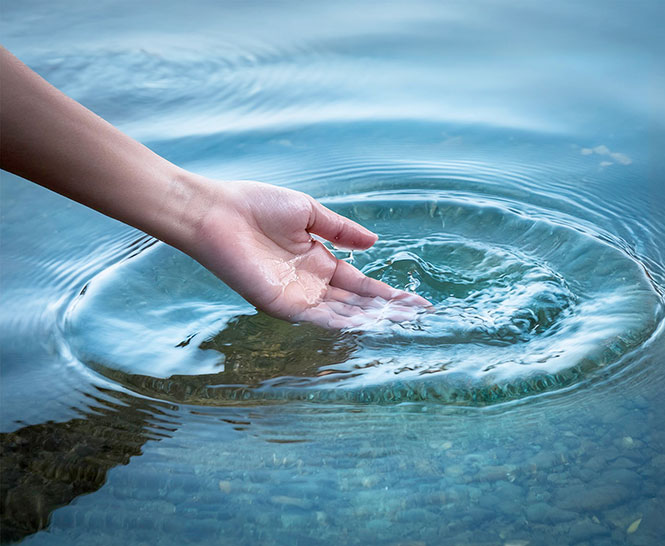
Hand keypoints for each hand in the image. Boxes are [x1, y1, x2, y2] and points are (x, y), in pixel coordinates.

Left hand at [187, 179, 429, 327]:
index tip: (415, 302)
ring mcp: (297, 296)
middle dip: (386, 311)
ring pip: (342, 315)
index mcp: (319, 261)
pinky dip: (341, 323)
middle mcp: (311, 284)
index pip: (360, 284)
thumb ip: (341, 230)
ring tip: (401, 323)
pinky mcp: (280, 304)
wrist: (216, 212)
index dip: (387, 294)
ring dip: (370, 320)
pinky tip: (367, 325)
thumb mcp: (308, 212)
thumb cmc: (256, 205)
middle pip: (356, 304)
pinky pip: (317, 318)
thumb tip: (375, 242)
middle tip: (417, 318)